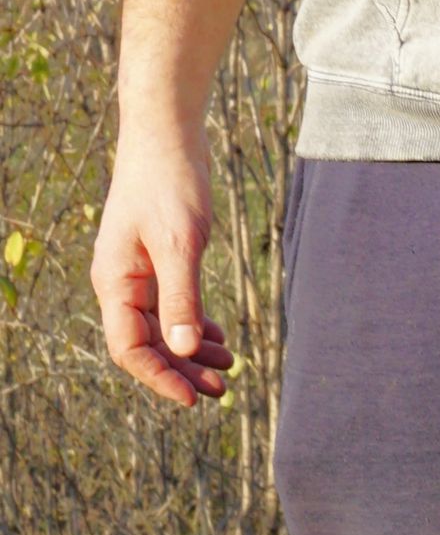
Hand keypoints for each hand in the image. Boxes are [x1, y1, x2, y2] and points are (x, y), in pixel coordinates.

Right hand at [91, 130, 234, 407]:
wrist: (167, 136)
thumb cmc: (169, 184)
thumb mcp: (180, 244)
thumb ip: (182, 297)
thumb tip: (184, 351)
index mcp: (116, 283)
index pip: (130, 348)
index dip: (159, 377)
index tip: (192, 398)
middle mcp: (121, 283)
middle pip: (147, 343)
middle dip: (181, 370)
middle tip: (222, 391)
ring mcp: (138, 272)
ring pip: (162, 326)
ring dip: (191, 350)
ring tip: (228, 366)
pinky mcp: (157, 259)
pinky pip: (171, 305)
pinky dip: (193, 323)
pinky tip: (216, 335)